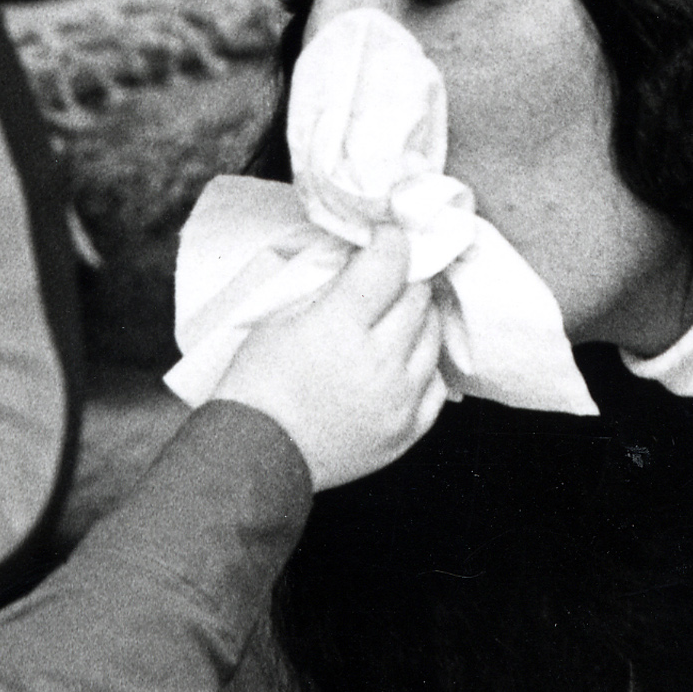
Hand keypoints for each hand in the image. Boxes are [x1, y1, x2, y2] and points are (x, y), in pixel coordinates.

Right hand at [209, 228, 446, 489]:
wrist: (256, 454)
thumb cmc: (257, 385)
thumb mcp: (280, 318)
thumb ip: (328, 288)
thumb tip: (362, 262)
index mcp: (341, 326)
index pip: (389, 265)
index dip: (392, 242)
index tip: (387, 237)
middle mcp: (380, 361)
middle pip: (418, 298)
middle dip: (406, 279)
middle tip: (390, 277)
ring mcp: (399, 399)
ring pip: (434, 337)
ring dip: (418, 319)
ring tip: (395, 318)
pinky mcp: (407, 431)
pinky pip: (436, 385)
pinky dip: (423, 366)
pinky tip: (402, 361)